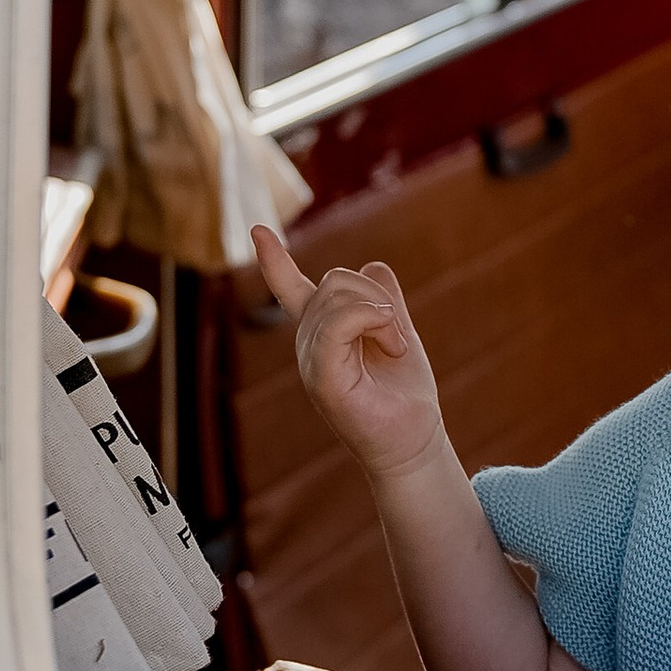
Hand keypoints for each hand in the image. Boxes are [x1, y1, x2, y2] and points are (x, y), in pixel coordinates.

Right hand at [250, 229, 446, 479]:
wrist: (413, 440)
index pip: (291, 289)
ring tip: (396, 348)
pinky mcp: (321, 379)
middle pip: (334, 280)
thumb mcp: (396, 334)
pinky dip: (370, 319)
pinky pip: (336, 324)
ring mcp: (310, 361)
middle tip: (398, 339)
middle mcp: (308, 343)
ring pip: (338, 295)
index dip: (274, 260)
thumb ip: (384, 300)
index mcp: (321, 332)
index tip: (257, 230)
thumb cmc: (402, 392)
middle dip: (376, 296)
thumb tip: (375, 265)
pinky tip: (392, 343)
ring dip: (382, 314)